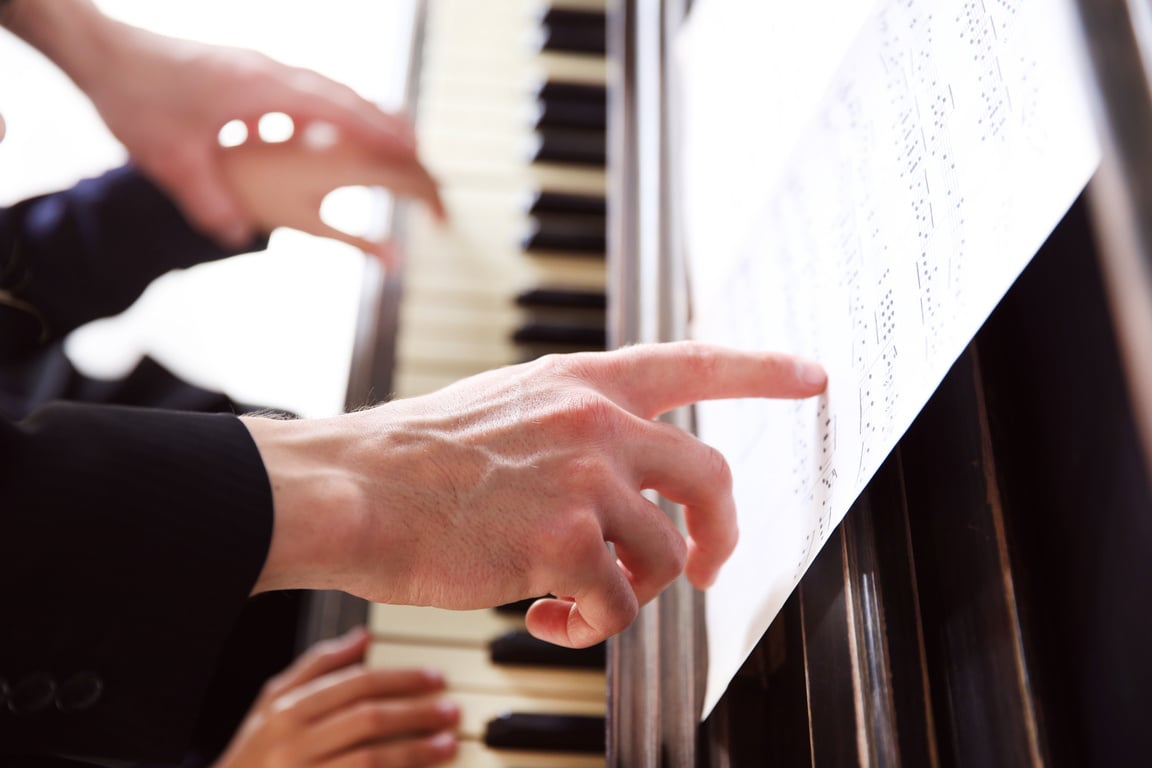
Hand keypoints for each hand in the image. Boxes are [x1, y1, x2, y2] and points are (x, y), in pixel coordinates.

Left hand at [3, 0, 434, 245]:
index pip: (336, 110)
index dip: (378, 132)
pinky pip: (301, 91)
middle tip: (418, 149)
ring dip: (358, 115)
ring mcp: (257, 69)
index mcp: (260, 89)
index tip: (413, 151)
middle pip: (342, 95)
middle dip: (383, 122)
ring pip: (324, 90)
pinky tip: (322, 134)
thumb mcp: (169, 161)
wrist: (100, 51)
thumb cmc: (134, 99)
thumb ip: (208, 202)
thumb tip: (235, 237)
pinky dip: (327, 112)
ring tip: (387, 141)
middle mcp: (267, 72)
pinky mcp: (244, 72)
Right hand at [213, 627, 458, 767]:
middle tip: (450, 711)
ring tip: (446, 745)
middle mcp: (293, 742)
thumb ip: (318, 665)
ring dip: (415, 752)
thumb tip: (364, 636)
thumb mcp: (274, 700)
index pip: (356, 684)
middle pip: (368, 719)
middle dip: (416, 713)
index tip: (436, 678)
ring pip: (370, 760)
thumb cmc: (258, 749)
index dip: (401, 678)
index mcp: (287, 708)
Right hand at [245, 341, 828, 647]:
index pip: (692, 362)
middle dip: (721, 532)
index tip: (812, 375)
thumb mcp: (505, 409)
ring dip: (631, 594)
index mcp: (580, 383)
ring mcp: (586, 477)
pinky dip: (591, 625)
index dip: (761, 370)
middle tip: (707, 568)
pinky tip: (549, 619)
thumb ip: (570, 429)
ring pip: (666, 556)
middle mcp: (596, 421)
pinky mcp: (567, 540)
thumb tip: (617, 480)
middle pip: (713, 475)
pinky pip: (617, 605)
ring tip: (576, 602)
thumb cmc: (414, 459)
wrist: (352, 488)